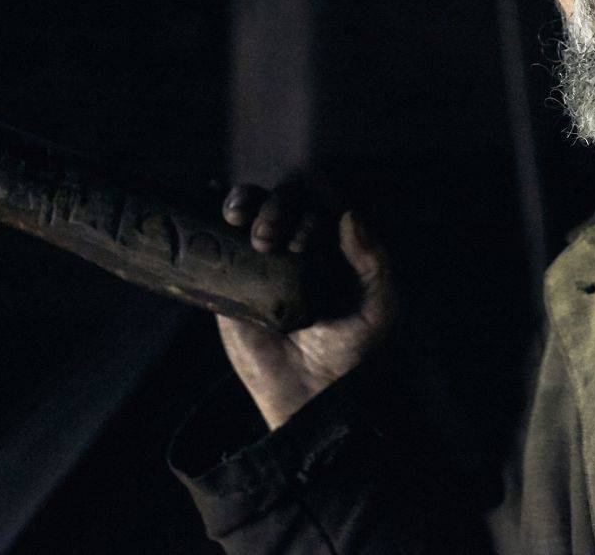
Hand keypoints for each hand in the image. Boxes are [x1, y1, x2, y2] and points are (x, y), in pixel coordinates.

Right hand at [216, 184, 395, 429]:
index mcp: (335, 247)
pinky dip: (216, 223)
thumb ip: (373, 262)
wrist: (308, 394)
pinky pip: (221, 245)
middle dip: (276, 207)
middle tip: (269, 240)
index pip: (322, 205)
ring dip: (245, 201)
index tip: (304, 239)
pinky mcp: (232, 284)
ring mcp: (264, 263)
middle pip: (285, 201)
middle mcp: (299, 247)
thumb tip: (348, 215)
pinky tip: (221, 220)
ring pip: (252, 211)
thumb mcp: (378, 307)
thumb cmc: (352, 352)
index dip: (311, 208)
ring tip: (238, 219)